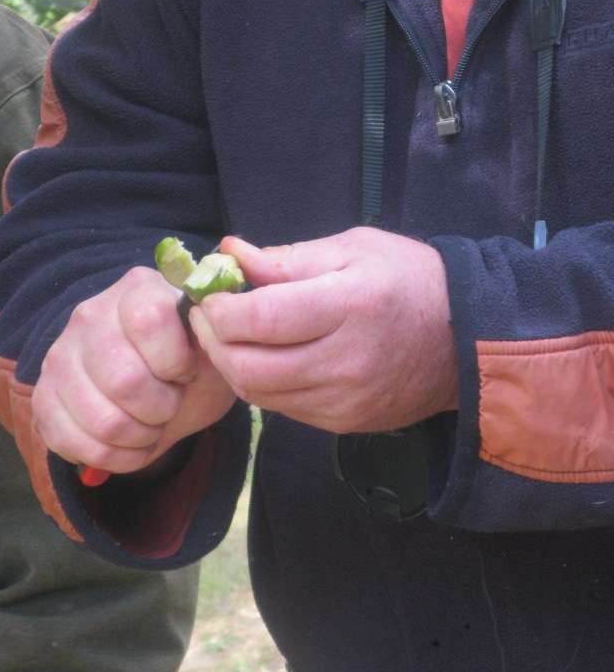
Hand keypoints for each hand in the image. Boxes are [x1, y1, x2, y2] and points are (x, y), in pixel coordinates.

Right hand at [32, 266, 235, 472]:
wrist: (157, 388)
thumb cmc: (189, 363)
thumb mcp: (212, 348)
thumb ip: (212, 338)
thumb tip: (207, 332)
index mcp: (137, 290)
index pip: (150, 319)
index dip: (175, 361)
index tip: (186, 373)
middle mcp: (90, 315)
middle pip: (124, 380)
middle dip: (161, 409)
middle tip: (169, 406)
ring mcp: (60, 356)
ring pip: (104, 421)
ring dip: (140, 437)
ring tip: (150, 425)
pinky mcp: (44, 397)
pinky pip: (77, 445)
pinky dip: (116, 458)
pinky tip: (129, 444)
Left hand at [189, 228, 457, 433]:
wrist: (466, 339)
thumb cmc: (410, 280)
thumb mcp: (354, 249)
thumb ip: (288, 258)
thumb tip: (227, 254)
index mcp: (349, 306)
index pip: (260, 320)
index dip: (218, 311)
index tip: (207, 296)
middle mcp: (346, 361)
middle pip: (249, 368)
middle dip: (213, 343)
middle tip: (206, 318)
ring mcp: (346, 399)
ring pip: (259, 394)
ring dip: (231, 366)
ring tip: (230, 337)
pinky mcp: (345, 422)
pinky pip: (283, 408)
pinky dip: (262, 384)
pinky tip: (265, 358)